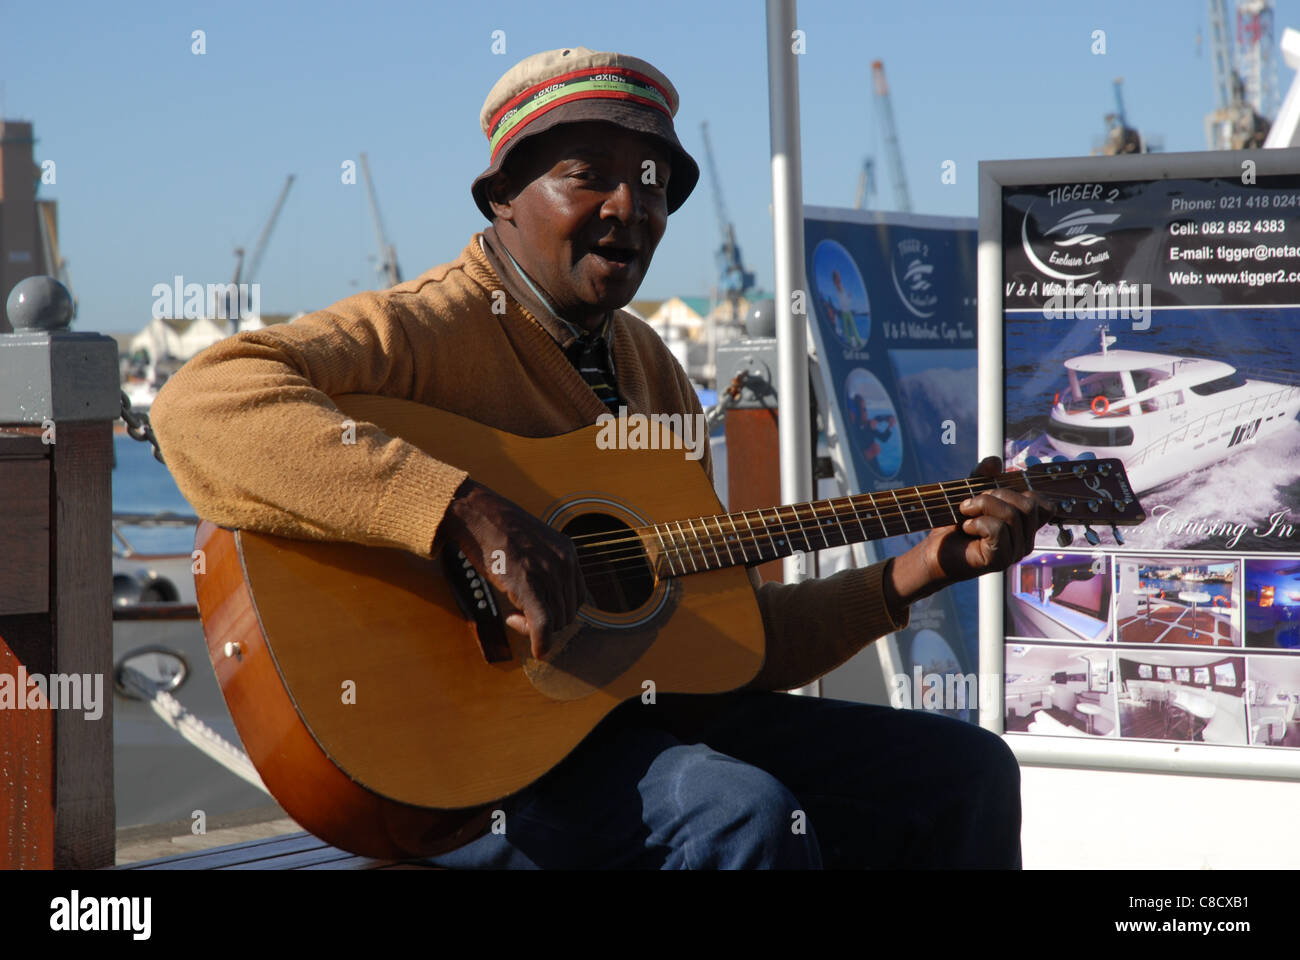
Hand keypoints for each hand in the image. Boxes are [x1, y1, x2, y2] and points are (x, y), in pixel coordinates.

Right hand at [439, 478, 585, 658]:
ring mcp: (546, 573)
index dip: (559, 610)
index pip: (577, 597)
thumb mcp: (535, 544)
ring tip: (512, 617)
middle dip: (547, 623)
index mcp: (568, 552)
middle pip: (567, 612)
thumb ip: (546, 566)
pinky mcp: (527, 584)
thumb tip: (546, 597)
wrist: (477, 514)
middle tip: (518, 617)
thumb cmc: (499, 529)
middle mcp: (563, 563)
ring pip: (555, 620)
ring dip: (535, 628)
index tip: (536, 609)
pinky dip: (541, 642)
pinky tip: (538, 651)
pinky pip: (542, 623)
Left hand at [887, 456, 1053, 612]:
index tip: (993, 491)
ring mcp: (1014, 552)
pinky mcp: (1000, 560)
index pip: (1044, 504)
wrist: (934, 551)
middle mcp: (1025, 541)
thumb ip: (983, 476)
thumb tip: (995, 462)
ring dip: (982, 506)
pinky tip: (966, 528)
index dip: (1020, 490)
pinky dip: (977, 522)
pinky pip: (998, 529)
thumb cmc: (954, 524)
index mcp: (1024, 526)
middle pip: (1029, 505)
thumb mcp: (970, 493)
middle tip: (973, 502)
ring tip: (965, 512)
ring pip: (1012, 515)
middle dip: (997, 495)